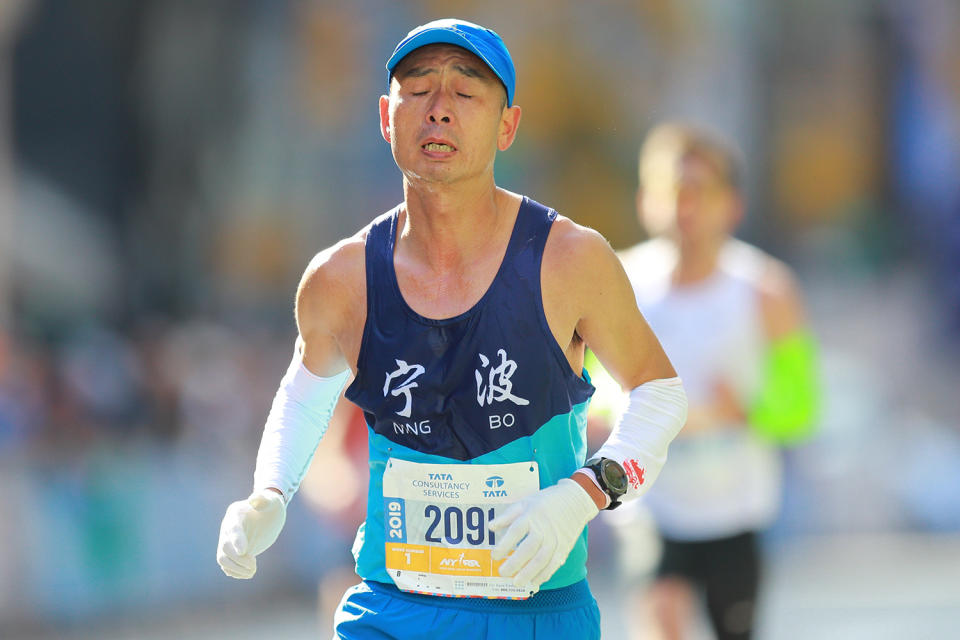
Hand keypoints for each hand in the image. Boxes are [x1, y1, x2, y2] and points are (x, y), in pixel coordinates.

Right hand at [216, 489, 286, 578]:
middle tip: (254, 564)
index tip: (244, 551)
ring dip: (235, 568)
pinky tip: (248, 573)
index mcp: (236, 514)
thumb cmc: (270, 506)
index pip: (232, 529)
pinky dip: (235, 572)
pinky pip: (227, 565)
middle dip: (238, 559)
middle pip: (224, 547)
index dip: (236, 540)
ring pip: (222, 558)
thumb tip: (254, 499)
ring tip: (253, 571)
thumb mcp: (271, 501)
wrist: (268, 514)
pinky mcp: (233, 552)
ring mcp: (229, 540)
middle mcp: (228, 528)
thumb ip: (264, 499)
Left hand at [489, 478, 598, 592]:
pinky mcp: (564, 547)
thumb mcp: (525, 502)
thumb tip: (490, 527)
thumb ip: (508, 516)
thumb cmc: (545, 502)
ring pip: (542, 559)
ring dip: (528, 573)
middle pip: (529, 548)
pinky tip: (534, 582)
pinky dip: (544, 574)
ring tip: (516, 583)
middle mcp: (544, 528)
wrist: (575, 500)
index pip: (516, 531)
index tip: (495, 556)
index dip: (504, 545)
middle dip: (515, 563)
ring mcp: (556, 539)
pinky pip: (554, 564)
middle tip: (502, 573)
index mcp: (531, 515)